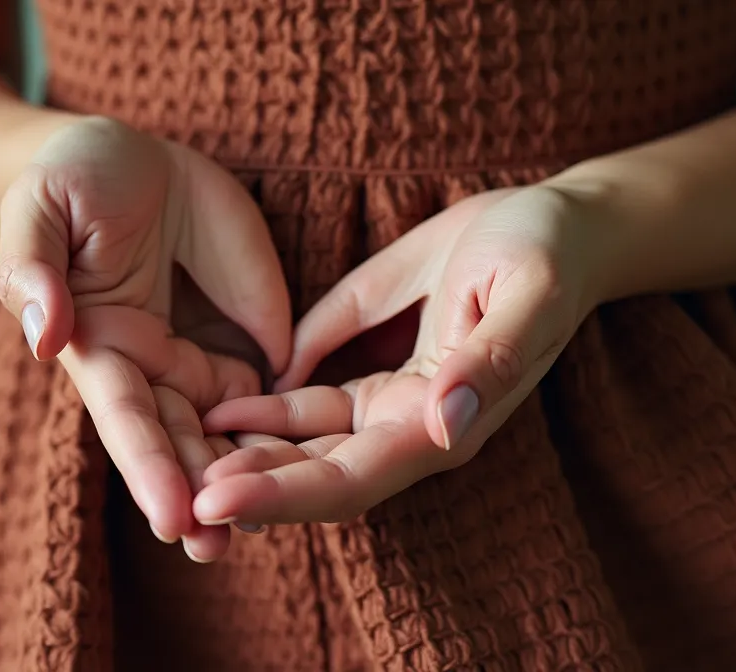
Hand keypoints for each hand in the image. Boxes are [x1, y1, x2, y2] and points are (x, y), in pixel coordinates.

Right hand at [0, 116, 291, 559]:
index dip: (147, 465)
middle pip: (179, 443)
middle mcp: (151, 371)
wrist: (132, 160)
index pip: (125, 416)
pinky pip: (275, 400)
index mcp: (98, 349)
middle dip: (199, 497)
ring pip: (230, 437)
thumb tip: (41, 337)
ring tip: (271, 528)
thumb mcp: (41, 209)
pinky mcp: (253, 345)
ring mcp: (204, 362)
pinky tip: (318, 473)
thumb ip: (34, 271)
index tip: (171, 516)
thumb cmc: (71, 181)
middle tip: (218, 549)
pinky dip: (291, 440)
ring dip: (247, 482)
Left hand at [195, 186, 607, 524]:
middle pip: (317, 477)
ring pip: (304, 448)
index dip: (285, 494)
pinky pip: (306, 404)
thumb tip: (445, 424)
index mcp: (446, 425)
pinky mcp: (369, 372)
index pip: (353, 478)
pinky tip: (213, 408)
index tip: (219, 500)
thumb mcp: (527, 296)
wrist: (556, 227)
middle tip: (181, 494)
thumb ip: (489, 362)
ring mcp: (388, 406)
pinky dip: (261, 411)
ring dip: (246, 458)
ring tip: (179, 461)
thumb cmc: (547, 256)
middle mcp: (412, 429)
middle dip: (251, 489)